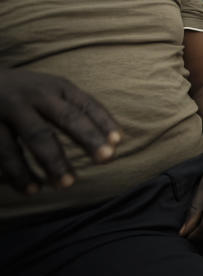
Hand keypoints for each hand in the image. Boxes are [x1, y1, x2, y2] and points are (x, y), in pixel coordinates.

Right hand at [0, 68, 120, 193]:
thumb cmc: (22, 93)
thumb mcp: (48, 91)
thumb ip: (72, 110)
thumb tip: (109, 142)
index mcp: (56, 86)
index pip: (86, 104)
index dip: (103, 122)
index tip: (118, 142)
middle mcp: (36, 94)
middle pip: (67, 117)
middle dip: (88, 138)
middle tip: (106, 159)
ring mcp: (10, 108)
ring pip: (37, 136)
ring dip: (54, 162)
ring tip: (66, 184)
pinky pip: (6, 152)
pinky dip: (19, 173)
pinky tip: (32, 189)